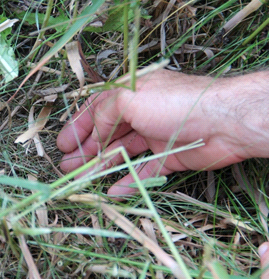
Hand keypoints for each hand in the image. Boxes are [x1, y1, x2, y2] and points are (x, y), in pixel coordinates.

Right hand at [57, 70, 268, 197]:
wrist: (223, 121)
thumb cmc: (173, 102)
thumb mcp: (128, 98)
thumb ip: (103, 114)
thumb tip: (93, 135)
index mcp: (130, 93)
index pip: (96, 109)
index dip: (78, 126)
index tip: (61, 144)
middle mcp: (141, 113)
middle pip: (106, 133)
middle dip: (85, 149)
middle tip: (66, 166)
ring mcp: (154, 135)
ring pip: (121, 153)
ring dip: (101, 166)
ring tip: (81, 179)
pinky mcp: (168, 156)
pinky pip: (143, 170)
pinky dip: (128, 180)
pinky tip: (112, 191)